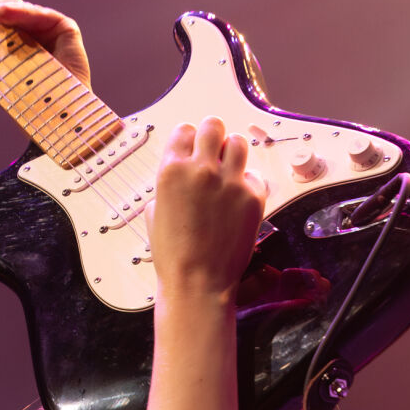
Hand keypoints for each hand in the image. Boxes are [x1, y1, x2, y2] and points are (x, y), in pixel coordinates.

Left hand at [0, 0, 90, 100]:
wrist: (51, 118)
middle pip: (5, 4)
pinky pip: (39, 13)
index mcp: (11, 37)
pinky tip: (2, 13)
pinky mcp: (63, 27)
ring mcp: (46, 27)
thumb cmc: (20, 102)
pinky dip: (20, 11)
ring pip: (19, 5)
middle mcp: (29, 29)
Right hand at [148, 118, 265, 299]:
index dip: (190, 139)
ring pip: (238, 143)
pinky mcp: (253, 197)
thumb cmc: (174, 256)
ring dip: (233, 154)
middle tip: (214, 152)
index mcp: (171, 170)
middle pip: (213, 125)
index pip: (185, 130)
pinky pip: (255, 176)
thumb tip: (179, 174)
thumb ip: (168, 185)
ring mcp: (229, 182)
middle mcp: (201, 170)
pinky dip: (249, 183)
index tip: (194, 149)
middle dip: (213, 136)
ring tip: (229, 172)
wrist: (197, 284)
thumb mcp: (154, 213)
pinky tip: (239, 199)